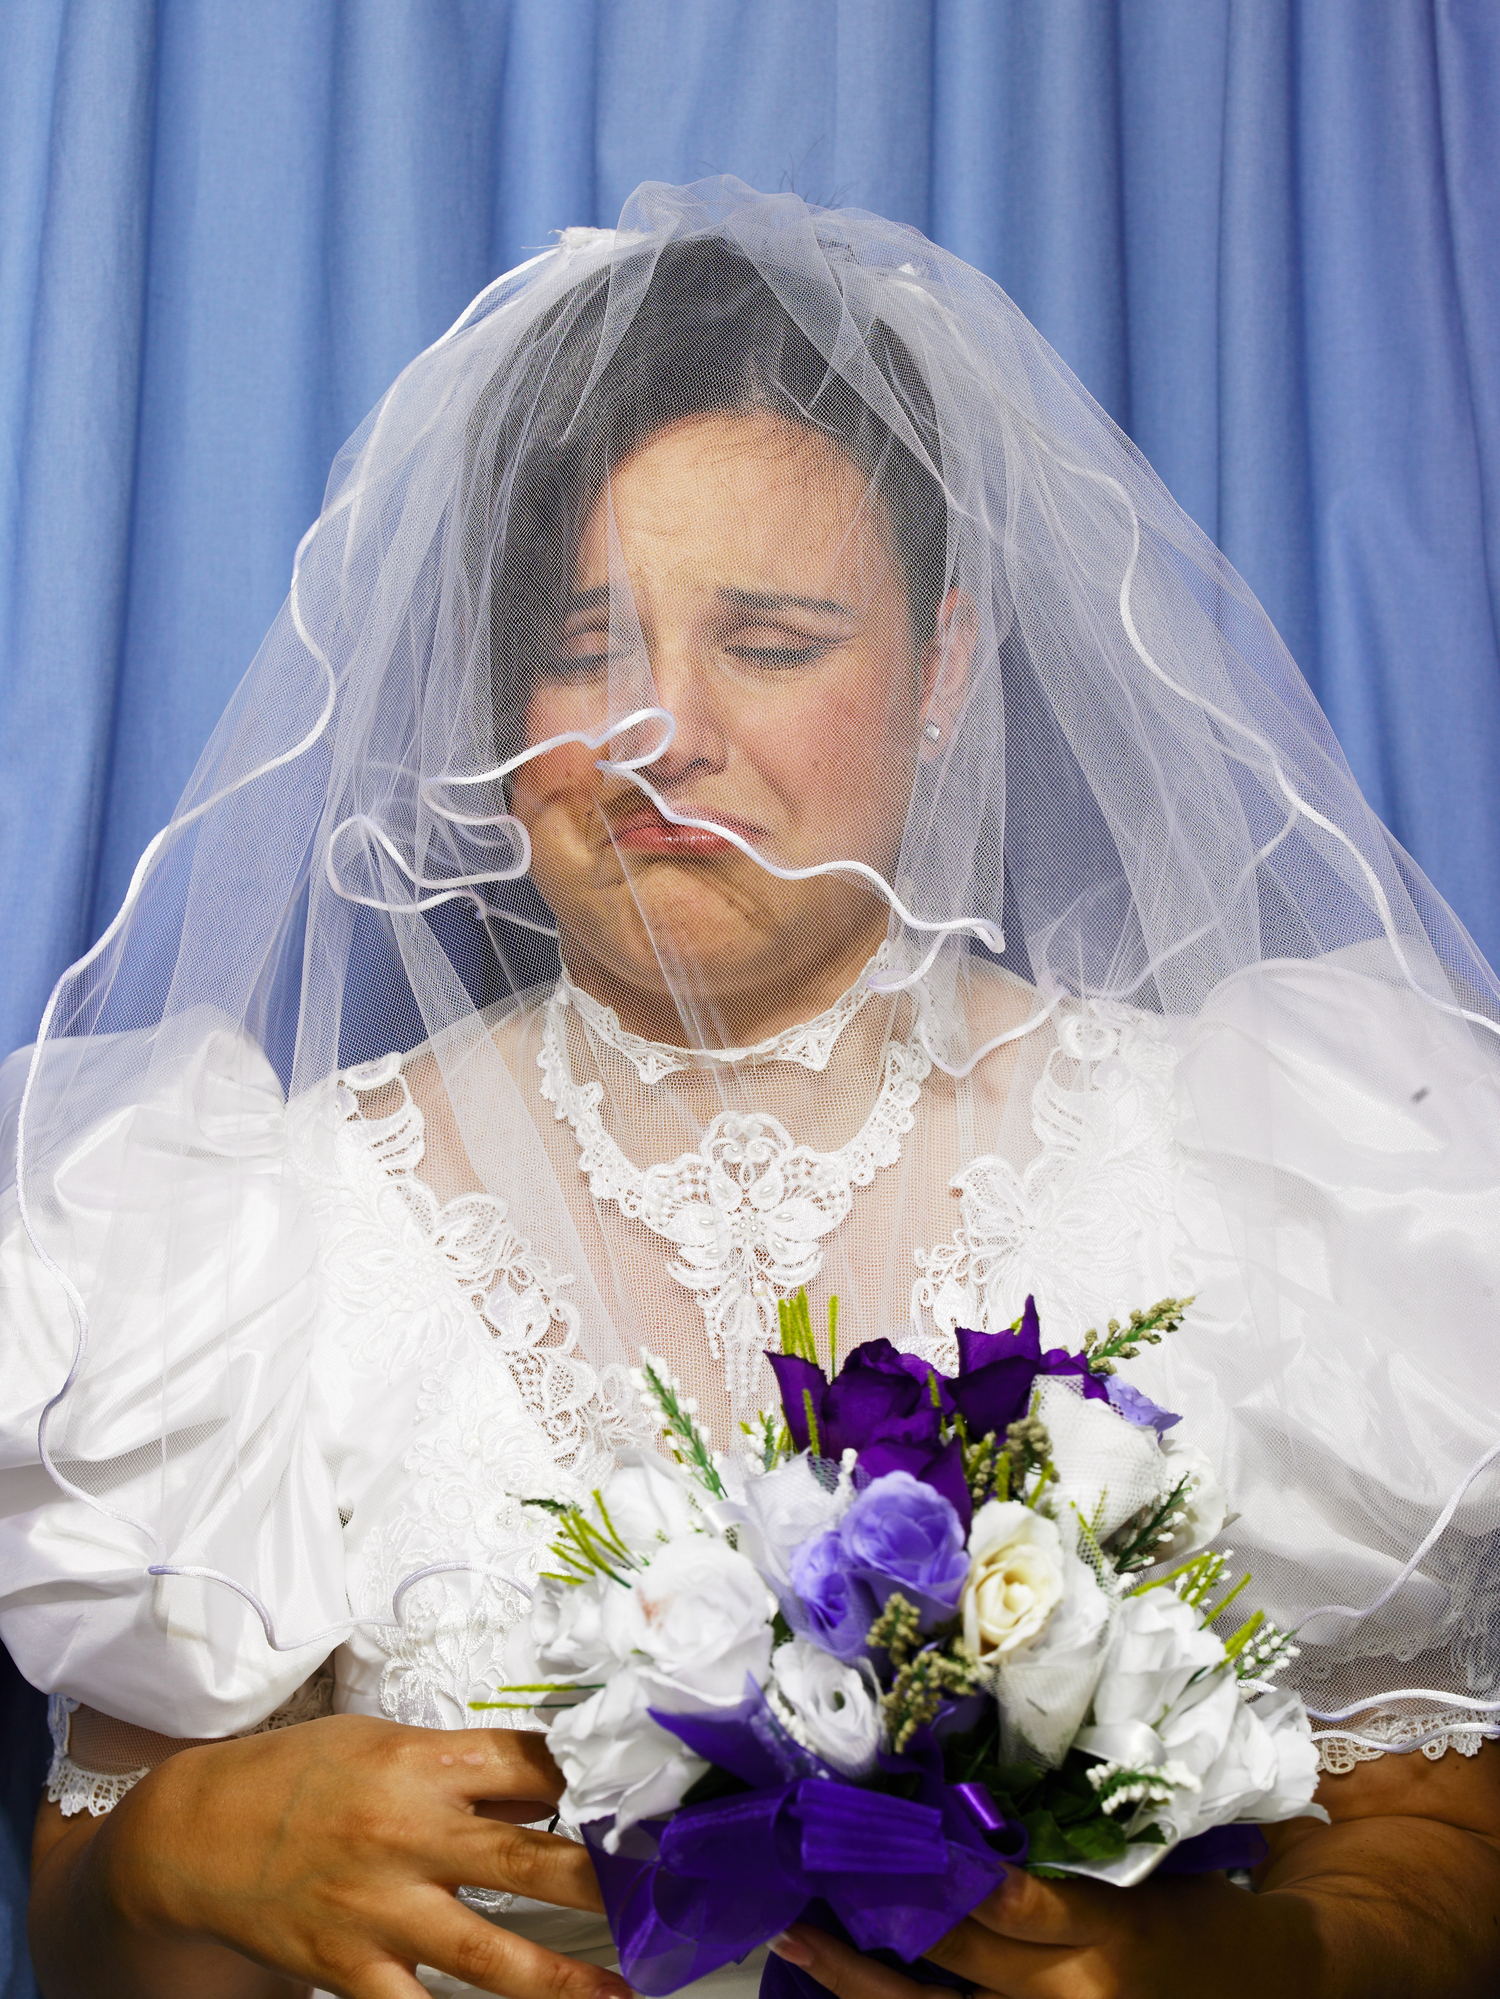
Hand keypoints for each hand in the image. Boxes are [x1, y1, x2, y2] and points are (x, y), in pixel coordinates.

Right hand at [31, 1713, 627, 1998]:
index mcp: (423, 1763)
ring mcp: (381, 1909)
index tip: (646, 1800)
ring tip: (622, 1993)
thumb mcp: (384, 1741)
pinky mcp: (350, 1966)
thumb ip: (464, 1767)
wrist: (194, 1834)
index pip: (532, 1766)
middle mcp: (409, 1834)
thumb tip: (546, 1787)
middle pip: (531, 1859)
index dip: (594, 1782)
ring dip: (563, 1979)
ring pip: (492, 1953)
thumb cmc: (295, 1777)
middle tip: (665, 1894)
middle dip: (606, 1882)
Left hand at [768, 1865, 1281, 1998]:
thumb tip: (959, 1833)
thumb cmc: (1203, 1916)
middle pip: (956, 1959)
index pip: (1001, 1900)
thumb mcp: (1143, 1875)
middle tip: (812, 1869)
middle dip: (878, 1916)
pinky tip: (857, 1988)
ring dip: (865, 1982)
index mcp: (1108, 1936)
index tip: (864, 1831)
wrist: (1275, 1987)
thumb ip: (1058, 1868)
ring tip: (804, 1941)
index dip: (927, 1868)